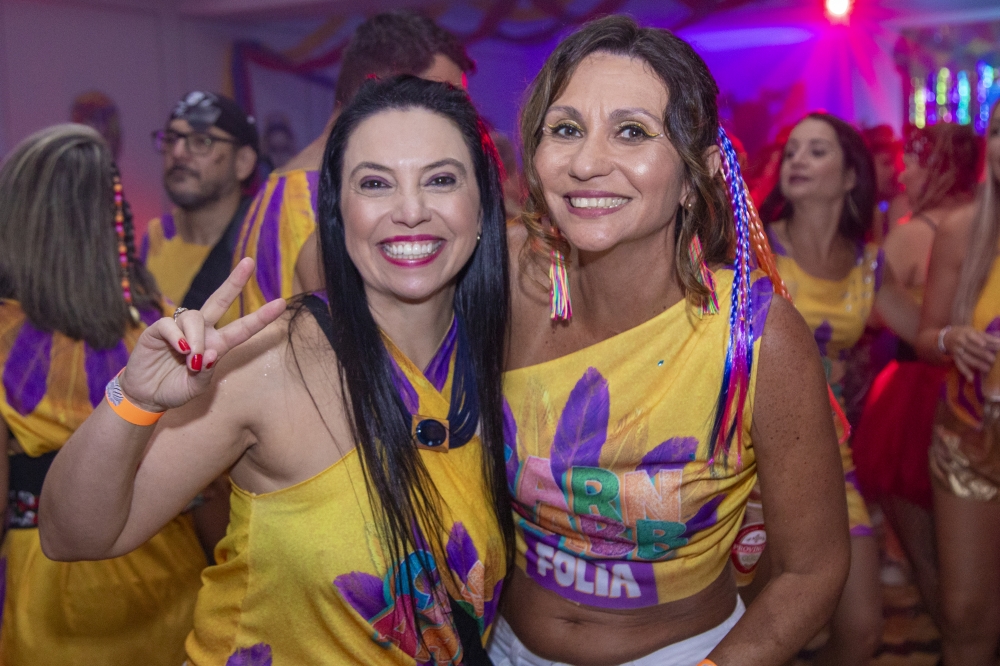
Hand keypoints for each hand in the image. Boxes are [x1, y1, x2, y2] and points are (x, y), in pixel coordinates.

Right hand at [118, 258, 285, 411]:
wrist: (147, 394)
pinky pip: (171, 325)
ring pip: (195, 317)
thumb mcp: (195, 388)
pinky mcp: (159, 329)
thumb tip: (208, 354)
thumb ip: (204, 373)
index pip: (242, 329)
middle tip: (249, 263)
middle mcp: (202, 331)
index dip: (261, 317)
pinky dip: (177, 337)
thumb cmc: (175, 389)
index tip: (281, 303)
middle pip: (220, 300)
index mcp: (217, 344)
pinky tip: (180, 349)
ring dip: (195, 337)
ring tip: (190, 357)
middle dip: (234, 282)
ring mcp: (181, 328)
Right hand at [944, 325, 999, 381]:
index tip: (983, 344)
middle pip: (970, 348)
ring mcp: (957, 351)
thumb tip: (999, 342)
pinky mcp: (955, 358)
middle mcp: (960, 342)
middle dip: (981, 354)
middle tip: (992, 359)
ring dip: (976, 364)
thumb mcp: (974, 331)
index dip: (977, 340)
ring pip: (966, 358)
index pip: (971, 336)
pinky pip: (960, 365)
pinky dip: (965, 372)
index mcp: (965, 333)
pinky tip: (971, 379)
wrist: (947, 337)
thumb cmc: (966, 334)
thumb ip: (986, 337)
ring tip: (987, 369)